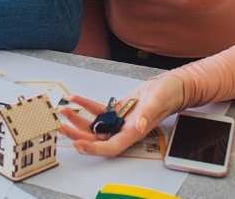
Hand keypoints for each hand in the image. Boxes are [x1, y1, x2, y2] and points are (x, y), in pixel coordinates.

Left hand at [58, 74, 185, 156]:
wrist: (172, 86)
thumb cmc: (168, 94)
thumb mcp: (158, 101)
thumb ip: (148, 115)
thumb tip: (138, 127)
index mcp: (135, 132)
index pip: (111, 147)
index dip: (94, 148)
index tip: (79, 144)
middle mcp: (126, 129)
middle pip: (98, 139)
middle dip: (79, 136)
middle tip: (62, 128)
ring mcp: (121, 121)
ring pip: (96, 126)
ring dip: (79, 121)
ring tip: (65, 112)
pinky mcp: (119, 111)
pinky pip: (99, 111)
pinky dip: (86, 106)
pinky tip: (76, 99)